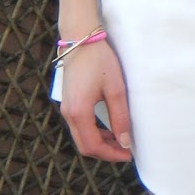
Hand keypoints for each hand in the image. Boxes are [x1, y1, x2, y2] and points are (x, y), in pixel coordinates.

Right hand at [59, 39, 132, 162]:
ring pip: (81, 138)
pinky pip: (79, 127)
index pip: (93, 146)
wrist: (80, 40)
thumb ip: (120, 118)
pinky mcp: (68, 103)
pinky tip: (109, 129)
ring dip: (100, 144)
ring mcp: (66, 108)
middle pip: (85, 146)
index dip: (112, 154)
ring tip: (120, 141)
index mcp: (79, 112)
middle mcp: (68, 114)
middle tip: (125, 151)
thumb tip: (125, 142)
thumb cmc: (99, 61)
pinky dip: (93, 133)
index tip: (128, 154)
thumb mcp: (115, 90)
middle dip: (105, 153)